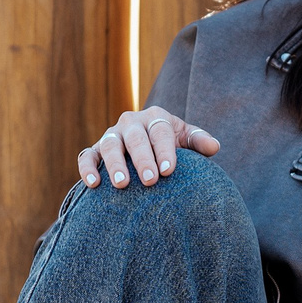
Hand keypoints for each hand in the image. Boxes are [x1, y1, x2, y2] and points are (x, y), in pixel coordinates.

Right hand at [79, 108, 221, 188]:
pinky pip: (87, 156)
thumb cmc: (171, 146)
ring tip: (122, 185)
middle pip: (135, 138)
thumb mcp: (186, 140)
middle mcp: (131, 123)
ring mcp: (111, 135)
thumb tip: (214, 147)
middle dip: (142, 159)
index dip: (164, 150)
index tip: (169, 170)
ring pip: (109, 145)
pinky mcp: (95, 149)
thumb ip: (199, 141)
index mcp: (156, 118)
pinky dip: (88, 168)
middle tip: (150, 181)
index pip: (160, 131)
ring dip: (114, 164)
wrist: (150, 149)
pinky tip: (94, 185)